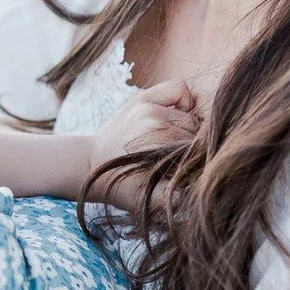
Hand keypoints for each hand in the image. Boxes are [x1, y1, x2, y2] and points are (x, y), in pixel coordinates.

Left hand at [87, 80, 200, 202]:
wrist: (89, 164)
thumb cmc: (123, 185)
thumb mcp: (151, 200)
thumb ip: (179, 197)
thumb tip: (200, 185)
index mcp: (161, 148)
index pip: (199, 150)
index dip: (196, 161)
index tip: (182, 168)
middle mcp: (155, 124)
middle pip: (196, 132)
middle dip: (191, 145)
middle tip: (173, 158)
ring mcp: (148, 108)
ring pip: (190, 116)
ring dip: (186, 128)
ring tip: (168, 142)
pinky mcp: (142, 97)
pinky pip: (180, 89)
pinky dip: (184, 100)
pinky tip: (172, 117)